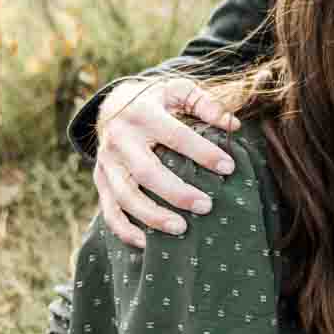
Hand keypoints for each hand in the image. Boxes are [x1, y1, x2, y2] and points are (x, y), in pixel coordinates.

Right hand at [93, 76, 240, 247]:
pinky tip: (147, 243)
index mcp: (141, 113)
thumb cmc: (156, 101)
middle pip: (146, 171)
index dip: (202, 152)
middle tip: (207, 206)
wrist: (112, 106)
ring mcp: (107, 163)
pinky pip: (109, 210)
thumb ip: (205, 103)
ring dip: (152, 216)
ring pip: (125, 196)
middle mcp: (119, 139)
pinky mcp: (100, 181)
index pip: (175, 136)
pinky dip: (124, 230)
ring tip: (182, 229)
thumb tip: (232, 124)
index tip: (229, 168)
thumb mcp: (178, 91)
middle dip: (177, 192)